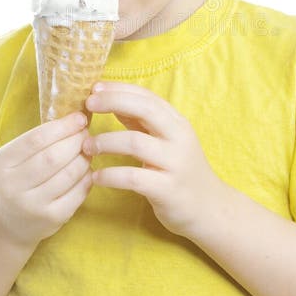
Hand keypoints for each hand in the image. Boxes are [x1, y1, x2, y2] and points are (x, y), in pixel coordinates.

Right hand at [0, 112, 92, 249]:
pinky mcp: (52, 218)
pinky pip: (78, 192)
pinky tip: (86, 171)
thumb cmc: (13, 182)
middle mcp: (13, 186)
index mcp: (1, 164)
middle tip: (86, 134)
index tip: (79, 118)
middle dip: (76, 141)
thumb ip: (36, 141)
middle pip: (54, 156)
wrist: (4, 225)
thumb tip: (74, 119)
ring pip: (69, 173)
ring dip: (84, 158)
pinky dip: (87, 177)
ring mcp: (33, 205)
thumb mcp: (11, 159)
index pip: (36, 139)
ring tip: (87, 151)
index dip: (63, 126)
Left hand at [83, 82, 222, 237]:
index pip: (147, 96)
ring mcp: (174, 164)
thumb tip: (111, 100)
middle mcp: (178, 138)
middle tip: (88, 105)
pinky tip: (96, 177)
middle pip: (145, 110)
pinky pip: (133, 178)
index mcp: (177, 123)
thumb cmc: (181, 171)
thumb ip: (141, 121)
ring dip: (105, 142)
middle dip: (113, 102)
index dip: (119, 88)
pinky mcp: (167, 190)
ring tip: (86, 147)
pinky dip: (111, 175)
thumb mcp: (165, 141)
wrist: (210, 209)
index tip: (94, 87)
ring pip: (135, 142)